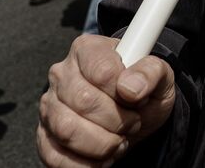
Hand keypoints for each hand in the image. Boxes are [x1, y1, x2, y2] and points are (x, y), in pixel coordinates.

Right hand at [38, 34, 175, 166]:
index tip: (138, 100)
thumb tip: (129, 87)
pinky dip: (84, 164)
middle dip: (116, 121)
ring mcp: (49, 105)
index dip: (125, 92)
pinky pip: (55, 156)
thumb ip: (151, 72)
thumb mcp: (160, 77)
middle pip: (83, 102)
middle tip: (132, 124)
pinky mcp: (44, 135)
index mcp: (87, 50)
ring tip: (118, 141)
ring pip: (66, 130)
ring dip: (101, 144)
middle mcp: (62, 74)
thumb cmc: (144, 91)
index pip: (102, 71)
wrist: (135, 116)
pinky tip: (102, 158)